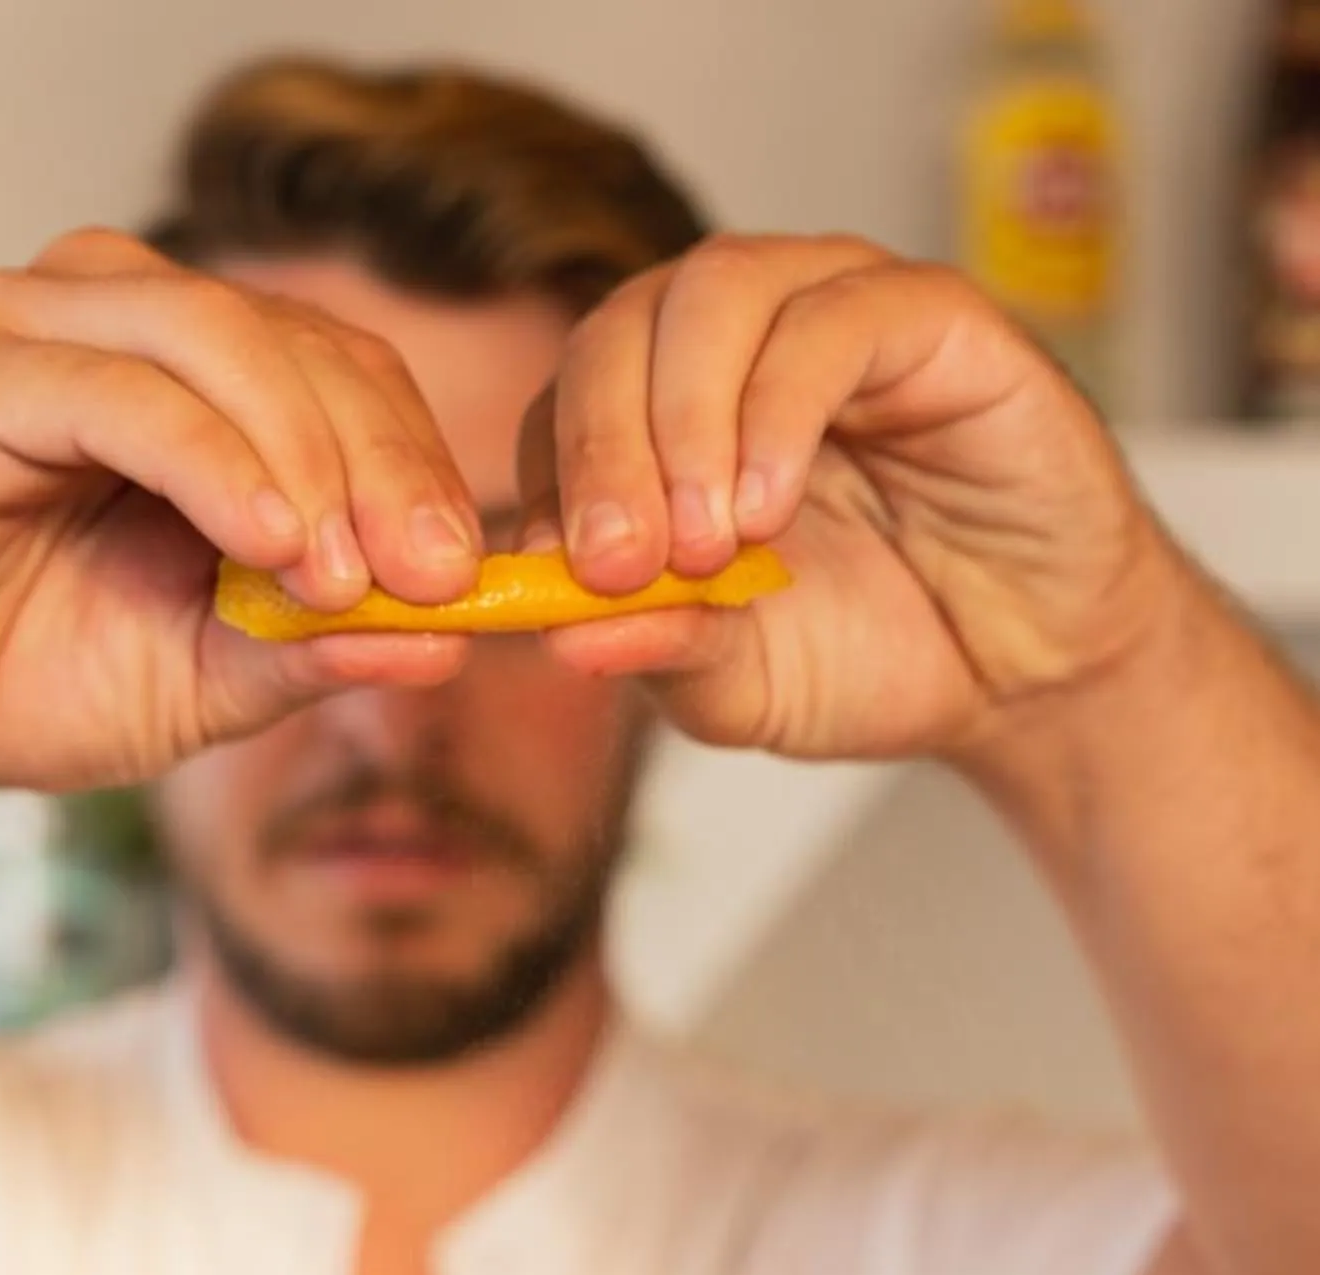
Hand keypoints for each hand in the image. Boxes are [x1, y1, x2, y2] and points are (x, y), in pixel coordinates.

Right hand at [0, 230, 485, 807]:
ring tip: (341, 569)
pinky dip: (207, 460)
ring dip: (304, 455)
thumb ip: (313, 651)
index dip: (416, 465)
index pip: (342, 375)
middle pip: (299, 344)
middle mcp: (119, 323)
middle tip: (433, 573)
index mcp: (190, 377)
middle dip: (382, 462)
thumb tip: (447, 644)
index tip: (467, 578)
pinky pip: (118, 391)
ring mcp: (39, 332)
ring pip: (218, 340)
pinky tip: (264, 538)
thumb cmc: (23, 679)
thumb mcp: (206, 683)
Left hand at [518, 236, 1183, 765]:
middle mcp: (742, 342)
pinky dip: (781, 408)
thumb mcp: (741, 685)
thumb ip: (658, 652)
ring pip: (717, 291)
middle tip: (615, 560)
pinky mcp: (933, 315)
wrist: (1026, 670)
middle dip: (599, 447)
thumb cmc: (876, 653)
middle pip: (622, 325)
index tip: (560, 579)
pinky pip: (836, 317)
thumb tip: (560, 637)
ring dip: (683, 419)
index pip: (567, 400)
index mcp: (670, 417)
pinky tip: (770, 508)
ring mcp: (834, 313)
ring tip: (702, 544)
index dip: (546, 480)